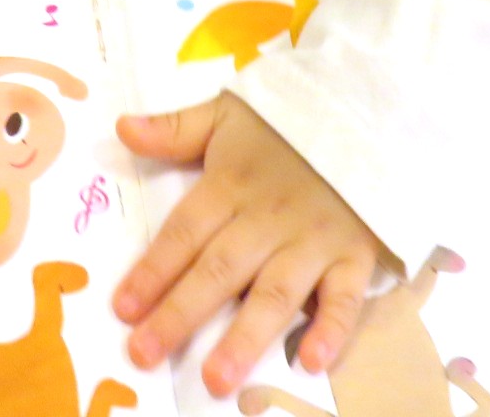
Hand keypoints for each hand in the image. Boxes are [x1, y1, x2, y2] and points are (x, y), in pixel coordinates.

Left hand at [113, 94, 383, 396]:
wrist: (368, 111)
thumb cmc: (291, 121)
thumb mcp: (228, 113)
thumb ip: (176, 128)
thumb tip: (121, 128)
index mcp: (231, 185)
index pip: (184, 233)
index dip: (152, 270)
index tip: (122, 309)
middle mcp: (268, 219)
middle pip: (219, 271)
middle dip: (180, 314)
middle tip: (145, 354)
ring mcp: (313, 240)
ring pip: (274, 293)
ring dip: (245, 336)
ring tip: (217, 378)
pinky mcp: (355, 254)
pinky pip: (345, 297)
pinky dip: (331, 329)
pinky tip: (310, 361)